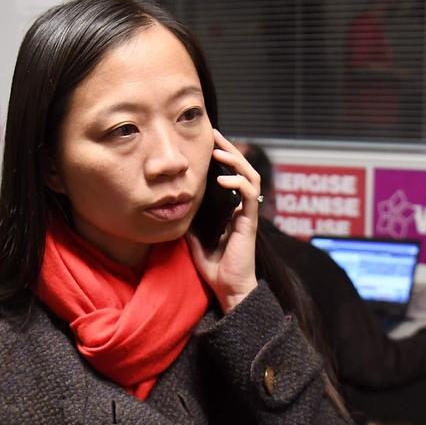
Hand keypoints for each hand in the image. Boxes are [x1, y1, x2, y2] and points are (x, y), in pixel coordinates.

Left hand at [186, 129, 259, 313]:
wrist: (228, 288)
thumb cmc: (215, 268)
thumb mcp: (195, 240)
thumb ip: (191, 222)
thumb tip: (175, 208)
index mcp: (231, 210)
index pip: (230, 176)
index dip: (221, 159)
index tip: (207, 144)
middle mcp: (241, 208)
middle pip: (242, 170)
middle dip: (229, 151)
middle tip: (214, 135)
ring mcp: (247, 214)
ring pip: (250, 177)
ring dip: (235, 161)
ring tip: (219, 152)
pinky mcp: (249, 223)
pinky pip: (250, 195)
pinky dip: (238, 183)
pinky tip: (223, 179)